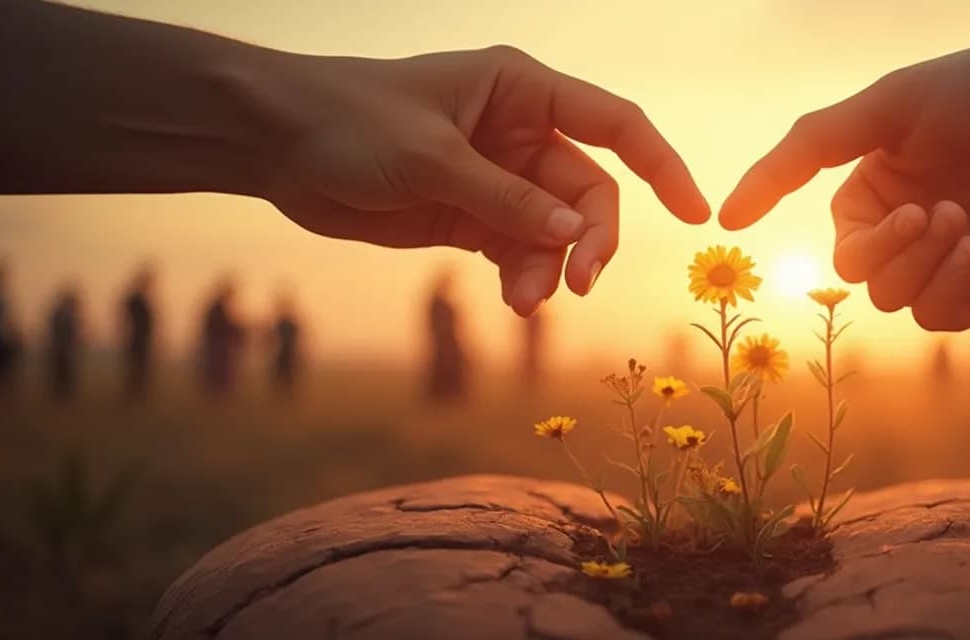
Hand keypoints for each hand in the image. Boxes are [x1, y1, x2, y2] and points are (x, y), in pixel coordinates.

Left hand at [262, 46, 708, 315]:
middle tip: (576, 284)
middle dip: (587, 239)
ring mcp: (497, 177)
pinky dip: (524, 278)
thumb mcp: (429, 159)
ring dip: (551, 268)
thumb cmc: (347, 122)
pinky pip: (520, 252)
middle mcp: (519, 131)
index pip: (613, 124)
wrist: (273, 143)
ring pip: (555, 231)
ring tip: (524, 303)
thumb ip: (502, 199)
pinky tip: (514, 302)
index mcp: (521, 89)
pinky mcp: (471, 217)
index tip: (696, 213)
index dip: (661, 165)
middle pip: (588, 192)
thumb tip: (572, 234)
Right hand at [720, 38, 969, 330]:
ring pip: (892, 300)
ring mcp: (949, 257)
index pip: (838, 237)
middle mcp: (907, 223)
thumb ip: (806, 151)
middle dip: (887, 252)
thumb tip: (725, 216)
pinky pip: (936, 318)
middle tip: (935, 209)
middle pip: (858, 277)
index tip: (901, 208)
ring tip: (962, 219)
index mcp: (877, 181)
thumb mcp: (889, 106)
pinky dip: (944, 288)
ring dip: (919, 266)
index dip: (858, 236)